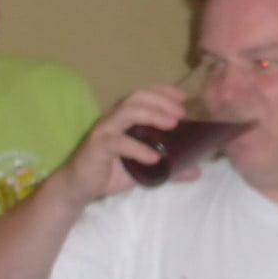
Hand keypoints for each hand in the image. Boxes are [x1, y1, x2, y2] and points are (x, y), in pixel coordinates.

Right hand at [57, 85, 194, 205]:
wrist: (81, 187)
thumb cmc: (112, 171)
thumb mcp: (146, 169)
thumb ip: (170, 169)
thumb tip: (196, 172)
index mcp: (125, 119)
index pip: (144, 95)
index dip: (163, 91)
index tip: (183, 97)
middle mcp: (114, 119)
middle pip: (137, 98)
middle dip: (161, 101)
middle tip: (182, 113)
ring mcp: (105, 131)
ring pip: (127, 113)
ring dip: (152, 115)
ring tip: (172, 125)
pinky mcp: (98, 147)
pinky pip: (118, 143)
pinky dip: (137, 148)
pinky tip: (153, 157)